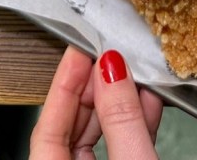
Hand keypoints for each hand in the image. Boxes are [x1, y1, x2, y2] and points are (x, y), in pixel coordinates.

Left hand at [30, 45, 162, 158]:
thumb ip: (121, 119)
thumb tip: (112, 70)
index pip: (47, 125)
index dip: (65, 83)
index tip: (80, 50)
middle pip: (72, 124)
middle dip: (96, 88)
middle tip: (111, 56)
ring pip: (98, 134)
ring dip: (120, 103)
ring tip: (135, 74)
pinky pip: (120, 147)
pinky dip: (134, 124)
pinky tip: (149, 100)